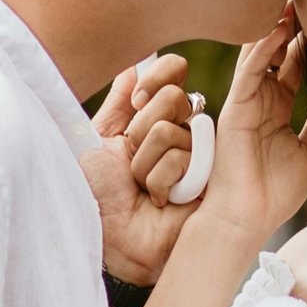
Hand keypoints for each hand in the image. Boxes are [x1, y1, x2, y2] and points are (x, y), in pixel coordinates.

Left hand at [83, 55, 197, 284]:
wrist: (106, 240)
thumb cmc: (96, 193)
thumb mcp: (98, 139)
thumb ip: (118, 103)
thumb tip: (133, 66)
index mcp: (155, 116)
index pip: (174, 71)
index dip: (157, 77)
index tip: (136, 100)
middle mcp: (182, 131)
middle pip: (175, 98)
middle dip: (142, 130)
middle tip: (131, 160)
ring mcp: (199, 155)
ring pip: (173, 131)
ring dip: (144, 164)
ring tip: (142, 188)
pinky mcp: (210, 180)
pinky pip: (184, 159)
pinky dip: (160, 181)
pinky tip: (160, 201)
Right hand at [205, 7, 306, 252]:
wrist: (248, 219)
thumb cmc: (276, 192)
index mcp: (277, 108)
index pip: (294, 64)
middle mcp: (260, 98)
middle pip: (277, 50)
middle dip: (294, 23)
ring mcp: (246, 100)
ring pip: (262, 52)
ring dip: (278, 25)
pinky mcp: (235, 105)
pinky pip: (250, 69)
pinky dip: (264, 46)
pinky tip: (281, 26)